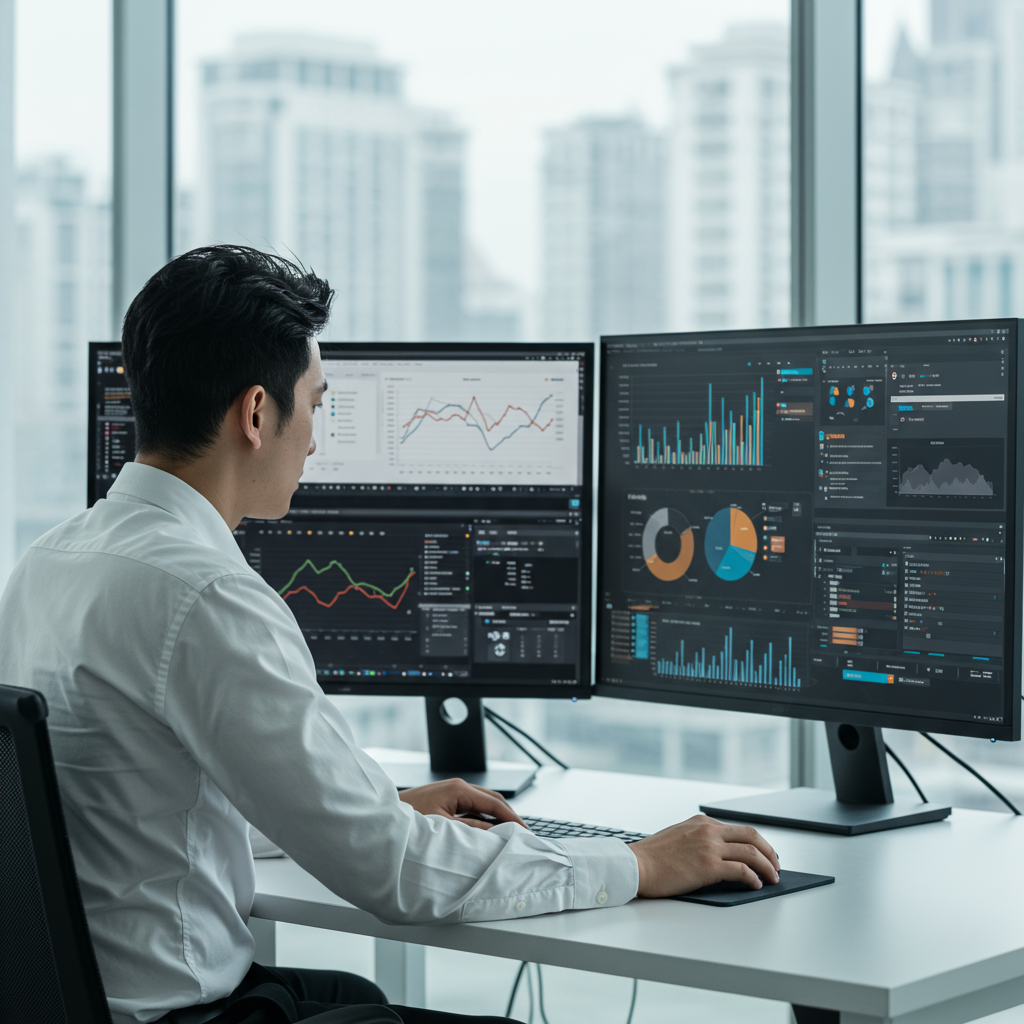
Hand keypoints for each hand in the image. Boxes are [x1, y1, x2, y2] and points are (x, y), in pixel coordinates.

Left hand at [399, 778, 526, 829]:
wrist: (381, 819)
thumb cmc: (407, 822)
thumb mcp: (444, 829)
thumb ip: (472, 831)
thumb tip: (497, 834)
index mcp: (458, 789)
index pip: (495, 803)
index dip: (513, 819)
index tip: (525, 833)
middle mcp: (457, 786)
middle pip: (492, 799)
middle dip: (509, 816)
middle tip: (522, 835)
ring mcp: (450, 791)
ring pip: (482, 802)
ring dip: (496, 816)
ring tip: (508, 834)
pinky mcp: (444, 799)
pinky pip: (471, 806)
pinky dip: (483, 817)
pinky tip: (486, 831)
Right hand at [629, 815, 779, 897]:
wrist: (636, 866)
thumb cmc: (653, 857)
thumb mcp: (678, 835)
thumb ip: (699, 838)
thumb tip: (719, 853)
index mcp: (701, 822)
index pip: (739, 828)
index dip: (758, 842)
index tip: (765, 854)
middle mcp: (708, 830)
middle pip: (752, 836)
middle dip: (769, 852)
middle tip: (776, 866)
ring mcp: (709, 847)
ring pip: (751, 853)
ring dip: (767, 867)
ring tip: (772, 878)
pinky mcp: (708, 866)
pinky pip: (741, 870)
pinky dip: (753, 878)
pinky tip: (755, 885)